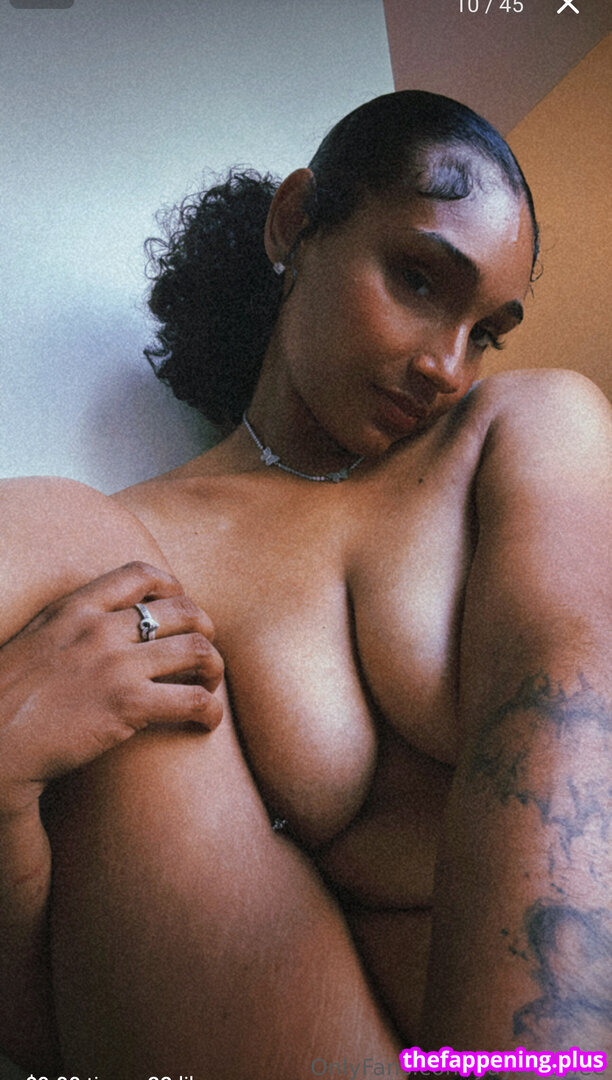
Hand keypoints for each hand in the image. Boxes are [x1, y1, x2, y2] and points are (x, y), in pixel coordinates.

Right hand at [0, 562, 223, 814]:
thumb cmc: (5, 703)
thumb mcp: (34, 642)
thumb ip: (68, 629)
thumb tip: (99, 636)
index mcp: (73, 608)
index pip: (140, 574)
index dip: (173, 586)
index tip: (181, 608)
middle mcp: (99, 628)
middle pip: (182, 609)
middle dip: (204, 629)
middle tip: (204, 654)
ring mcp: (115, 664)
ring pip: (197, 649)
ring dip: (214, 668)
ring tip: (210, 687)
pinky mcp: (128, 704)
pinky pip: (193, 699)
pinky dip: (211, 710)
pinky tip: (206, 723)